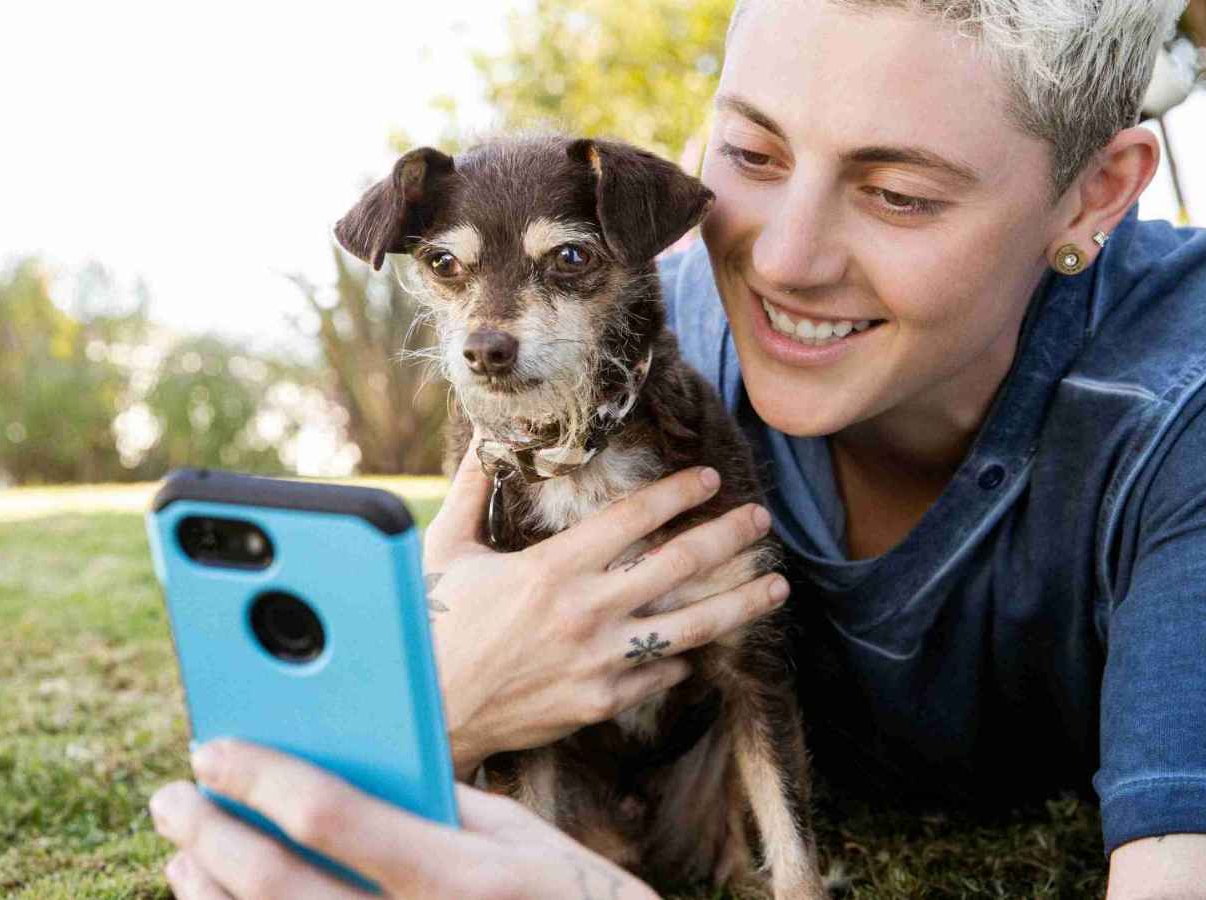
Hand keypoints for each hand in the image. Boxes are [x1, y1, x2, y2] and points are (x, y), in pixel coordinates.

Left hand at [150, 738, 660, 899]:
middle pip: (277, 886)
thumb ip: (437, 803)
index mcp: (463, 877)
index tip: (212, 747)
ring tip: (187, 853)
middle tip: (171, 798)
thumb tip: (349, 761)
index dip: (259, 777)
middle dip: (209, 835)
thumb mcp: (521, 843)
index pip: (331, 815)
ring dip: (209, 894)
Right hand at [424, 431, 787, 775]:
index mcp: (552, 567)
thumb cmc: (434, 624)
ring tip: (776, 586)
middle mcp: (586, 610)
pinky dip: (683, 658)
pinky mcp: (600, 702)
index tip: (709, 478)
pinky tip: (702, 647)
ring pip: (691, 626)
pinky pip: (660, 674)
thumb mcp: (446, 549)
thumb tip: (486, 438)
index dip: (677, 494)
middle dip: (728, 536)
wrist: (430, 707)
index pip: (633, 518)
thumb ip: (472, 491)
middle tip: (759, 519)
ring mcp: (599, 659)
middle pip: (679, 565)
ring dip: (740, 603)